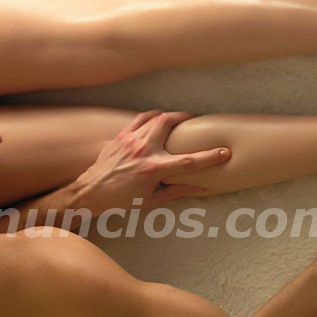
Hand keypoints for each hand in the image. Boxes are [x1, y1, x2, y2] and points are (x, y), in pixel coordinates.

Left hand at [71, 109, 231, 213]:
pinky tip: (159, 118)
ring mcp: (131, 140)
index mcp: (153, 169)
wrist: (91, 192)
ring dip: (171, 115)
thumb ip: (178, 191)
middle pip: (170, 123)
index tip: (225, 153)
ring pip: (156, 117)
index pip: (189, 161)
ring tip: (179, 119)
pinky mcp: (121, 136)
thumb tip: (201, 188)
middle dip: (186, 118)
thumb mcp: (152, 200)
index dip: (210, 157)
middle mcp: (143, 151)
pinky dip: (153, 116)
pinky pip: (141, 118)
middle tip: (195, 121)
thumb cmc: (122, 199)